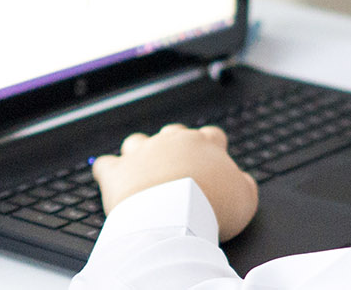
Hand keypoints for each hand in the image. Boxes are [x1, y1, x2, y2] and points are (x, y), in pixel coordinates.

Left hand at [92, 124, 259, 240]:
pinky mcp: (117, 171)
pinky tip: (112, 181)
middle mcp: (172, 141)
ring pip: (138, 142)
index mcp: (204, 144)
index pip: (212, 135)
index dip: (213, 149)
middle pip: (174, 134)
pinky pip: (106, 165)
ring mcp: (142, 153)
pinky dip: (108, 172)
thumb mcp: (245, 199)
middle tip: (180, 171)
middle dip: (176, 148)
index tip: (212, 164)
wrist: (174, 217)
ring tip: (145, 175)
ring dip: (140, 155)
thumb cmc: (211, 207)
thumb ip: (244, 185)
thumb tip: (242, 183)